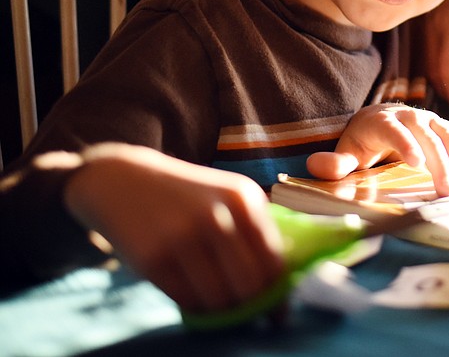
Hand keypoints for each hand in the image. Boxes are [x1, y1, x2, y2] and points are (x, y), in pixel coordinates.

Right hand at [63, 143, 283, 314]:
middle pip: (250, 284)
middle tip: (247, 314)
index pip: (273, 260)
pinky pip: (187, 300)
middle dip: (252, 306)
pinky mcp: (153, 258)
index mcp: (243, 198)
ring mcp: (183, 237)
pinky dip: (195, 307)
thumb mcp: (225, 197)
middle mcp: (217, 216)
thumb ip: (252, 232)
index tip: (276, 312)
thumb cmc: (185, 196)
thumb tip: (280, 284)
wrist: (122, 180)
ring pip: (220, 298)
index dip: (277, 292)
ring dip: (222, 311)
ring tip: (218, 304)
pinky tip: (193, 297)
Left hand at [306, 104, 448, 196]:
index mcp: (383, 120)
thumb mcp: (347, 152)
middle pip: (429, 136)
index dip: (406, 144)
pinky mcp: (448, 130)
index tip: (416, 163)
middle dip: (439, 163)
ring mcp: (433, 121)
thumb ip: (336, 162)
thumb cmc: (362, 142)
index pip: (396, 130)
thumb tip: (318, 166)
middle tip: (446, 191)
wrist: (379, 120)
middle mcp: (412, 115)